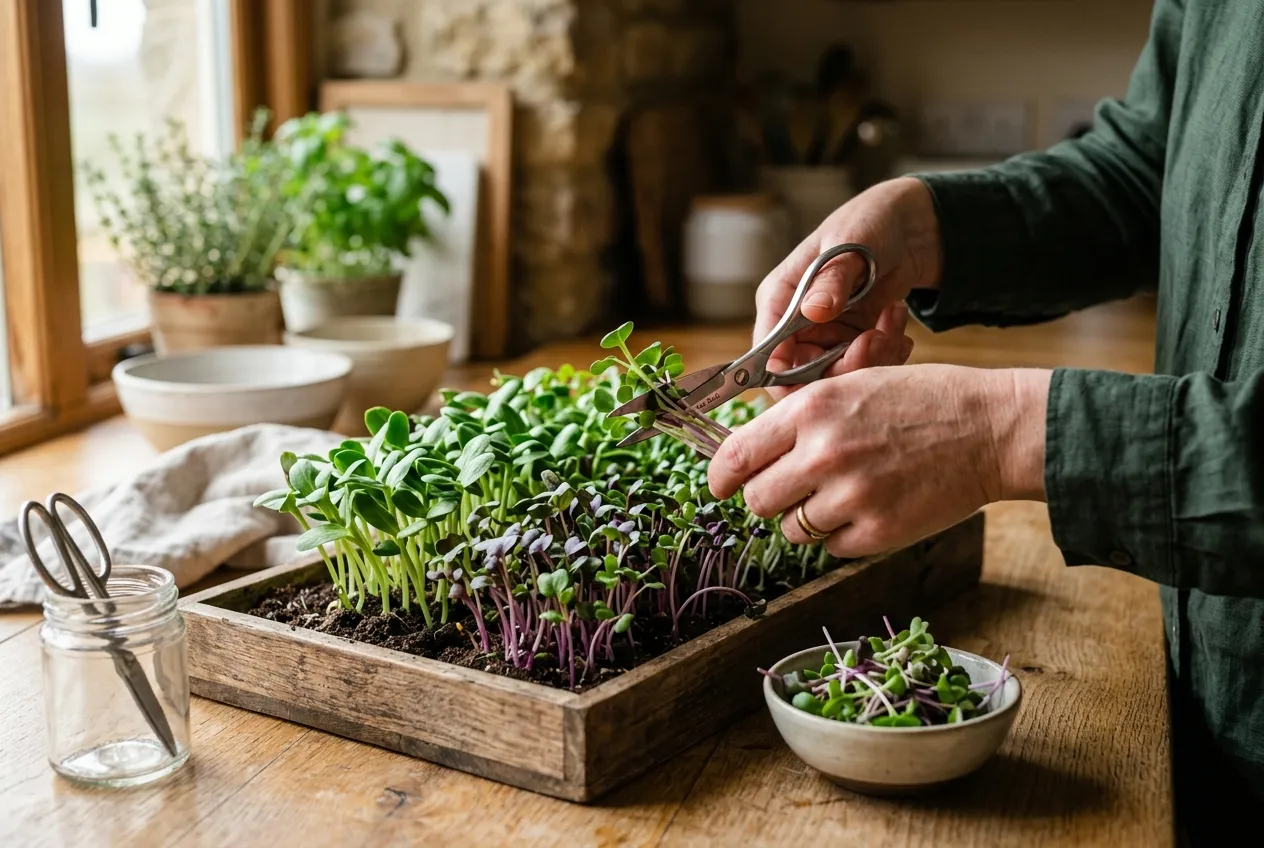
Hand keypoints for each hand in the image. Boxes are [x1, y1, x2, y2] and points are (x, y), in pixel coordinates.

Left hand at [708, 365, 1050, 558]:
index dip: (720, 477)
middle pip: (757, 501)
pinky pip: (831, 548)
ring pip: (791, 529)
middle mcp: (823, 454)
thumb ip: (798, 419)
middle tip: (793, 488)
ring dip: (806, 518)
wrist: (990, 428)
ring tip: (842, 494)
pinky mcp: (878, 533)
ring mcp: (851, 497)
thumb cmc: (922, 401)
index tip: (719, 486)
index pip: (735, 457)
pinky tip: (871, 507)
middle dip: (769, 498)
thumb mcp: (851, 386)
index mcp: (811, 410)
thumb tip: (749, 454)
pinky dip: (843, 534)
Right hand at [754, 177, 943, 398]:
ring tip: (893, 320)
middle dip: (844, 367)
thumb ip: (831, 280)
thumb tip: (812, 312)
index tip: (828, 371)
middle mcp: (796, 324)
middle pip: (803, 376)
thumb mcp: (849, 245)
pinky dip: (887, 354)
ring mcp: (825, 335)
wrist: (908, 227)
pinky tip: (897, 326)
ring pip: (838, 376)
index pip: (766, 354)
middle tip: (877, 339)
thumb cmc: (868, 222)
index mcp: (779, 298)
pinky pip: (863, 368)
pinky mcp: (851, 341)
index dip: (788, 375)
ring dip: (873, 357)